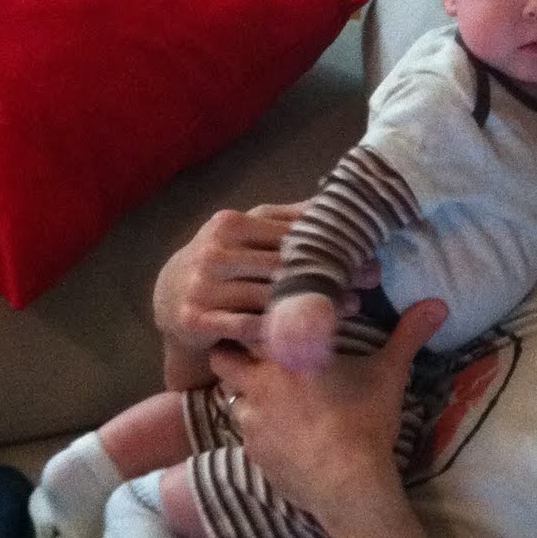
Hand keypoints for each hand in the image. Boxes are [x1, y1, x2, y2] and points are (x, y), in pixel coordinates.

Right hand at [153, 201, 382, 376]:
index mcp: (230, 224)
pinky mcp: (195, 319)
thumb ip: (285, 219)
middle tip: (367, 282)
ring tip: (350, 309)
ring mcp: (203, 287)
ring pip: (269, 298)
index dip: (331, 244)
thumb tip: (331, 202)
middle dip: (330, 274)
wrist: (169, 295)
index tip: (365, 254)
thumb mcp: (246, 231)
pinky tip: (309, 335)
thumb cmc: (222, 259)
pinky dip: (279, 332)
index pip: (289, 234)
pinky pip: (247, 328)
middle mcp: (214, 252)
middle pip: (284, 265)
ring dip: (314, 305)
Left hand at [209, 298, 445, 527]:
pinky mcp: (253, 454)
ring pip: (231, 398)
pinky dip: (260, 431)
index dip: (250, 323)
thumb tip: (439, 303)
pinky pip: (246, 435)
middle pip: (221, 360)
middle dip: (234, 357)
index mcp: (284, 355)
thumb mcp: (389, 373)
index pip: (245, 325)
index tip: (263, 323)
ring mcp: (250, 423)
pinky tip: (285, 435)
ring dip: (246, 395)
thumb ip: (408, 334)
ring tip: (274, 399)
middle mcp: (257, 385)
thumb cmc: (365, 420)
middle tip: (258, 358)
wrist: (349, 485)